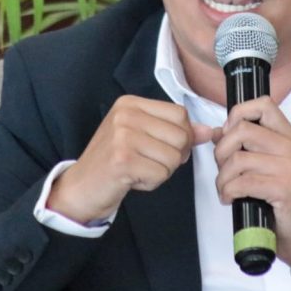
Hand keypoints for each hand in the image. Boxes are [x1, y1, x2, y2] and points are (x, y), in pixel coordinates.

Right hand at [47, 95, 213, 223]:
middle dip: (173, 157)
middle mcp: (126, 115)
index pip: (180, 114)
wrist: (80, 187)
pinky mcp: (122, 160)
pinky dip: (151, 183)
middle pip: (181, 135)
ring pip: (173, 157)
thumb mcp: (142, 138)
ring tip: (138, 170)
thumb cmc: (112, 162)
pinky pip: (160, 174)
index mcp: (131, 103)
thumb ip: (176, 131)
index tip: (163, 148)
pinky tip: (131, 179)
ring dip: (161, 172)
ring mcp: (122, 136)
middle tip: (148, 163)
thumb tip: (210, 131)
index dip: (182, 136)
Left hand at [212, 97, 290, 271]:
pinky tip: (230, 199)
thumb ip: (245, 146)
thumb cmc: (281, 202)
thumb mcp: (266, 167)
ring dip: (222, 178)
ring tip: (226, 189)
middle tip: (224, 171)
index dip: (238, 116)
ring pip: (238, 159)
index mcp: (289, 137)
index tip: (229, 137)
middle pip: (242, 130)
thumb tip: (216, 132)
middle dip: (222, 151)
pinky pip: (242, 182)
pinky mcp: (285, 188)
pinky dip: (228, 191)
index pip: (263, 105)